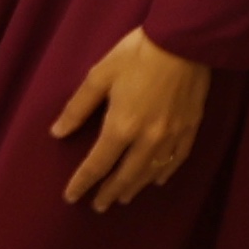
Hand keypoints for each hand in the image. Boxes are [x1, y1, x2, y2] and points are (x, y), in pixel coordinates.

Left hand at [53, 27, 211, 211]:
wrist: (184, 42)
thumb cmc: (136, 55)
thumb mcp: (99, 76)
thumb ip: (78, 108)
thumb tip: (58, 132)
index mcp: (121, 127)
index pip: (97, 165)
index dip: (83, 183)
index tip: (72, 197)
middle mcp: (148, 139)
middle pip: (126, 175)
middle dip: (110, 192)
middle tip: (99, 206)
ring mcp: (173, 136)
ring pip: (152, 172)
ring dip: (136, 187)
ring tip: (124, 197)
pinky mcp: (191, 128)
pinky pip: (177, 160)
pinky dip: (165, 173)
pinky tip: (158, 180)